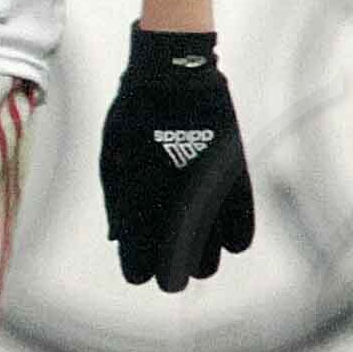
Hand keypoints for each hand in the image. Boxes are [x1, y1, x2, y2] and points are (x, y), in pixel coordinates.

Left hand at [96, 25, 254, 288]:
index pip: (139, 266)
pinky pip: (240, 234)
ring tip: (197, 252)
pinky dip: (232, 241)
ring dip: (203, 261)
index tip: (140, 267)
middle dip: (172, 273)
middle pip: (177, 270)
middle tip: (170, 265)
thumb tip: (119, 241)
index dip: (139, 270)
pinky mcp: (234, 185)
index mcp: (135, 206)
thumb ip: (117, 205)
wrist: (173, 78)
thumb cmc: (134, 119)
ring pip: (210, 260)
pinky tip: (225, 240)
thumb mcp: (112, 160)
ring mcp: (205, 199)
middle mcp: (171, 209)